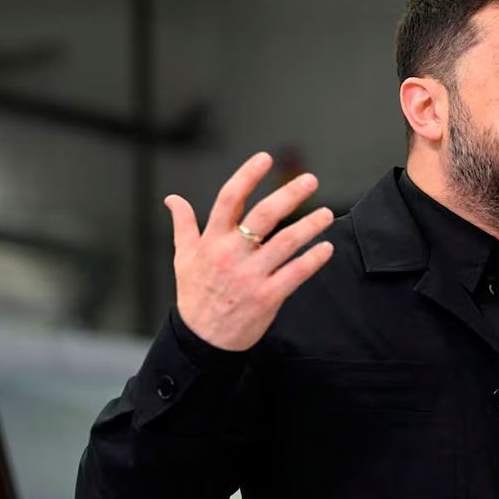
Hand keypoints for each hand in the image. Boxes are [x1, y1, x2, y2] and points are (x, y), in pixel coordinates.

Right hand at [164, 151, 334, 351]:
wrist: (202, 340)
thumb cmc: (194, 295)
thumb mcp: (183, 257)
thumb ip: (183, 225)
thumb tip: (172, 199)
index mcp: (211, 241)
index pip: (229, 199)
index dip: (247, 176)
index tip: (265, 158)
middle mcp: (231, 254)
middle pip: (263, 216)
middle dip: (289, 194)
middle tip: (310, 180)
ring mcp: (250, 276)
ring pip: (286, 243)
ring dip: (310, 226)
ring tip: (326, 214)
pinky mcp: (267, 297)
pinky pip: (295, 273)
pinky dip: (313, 259)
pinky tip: (325, 248)